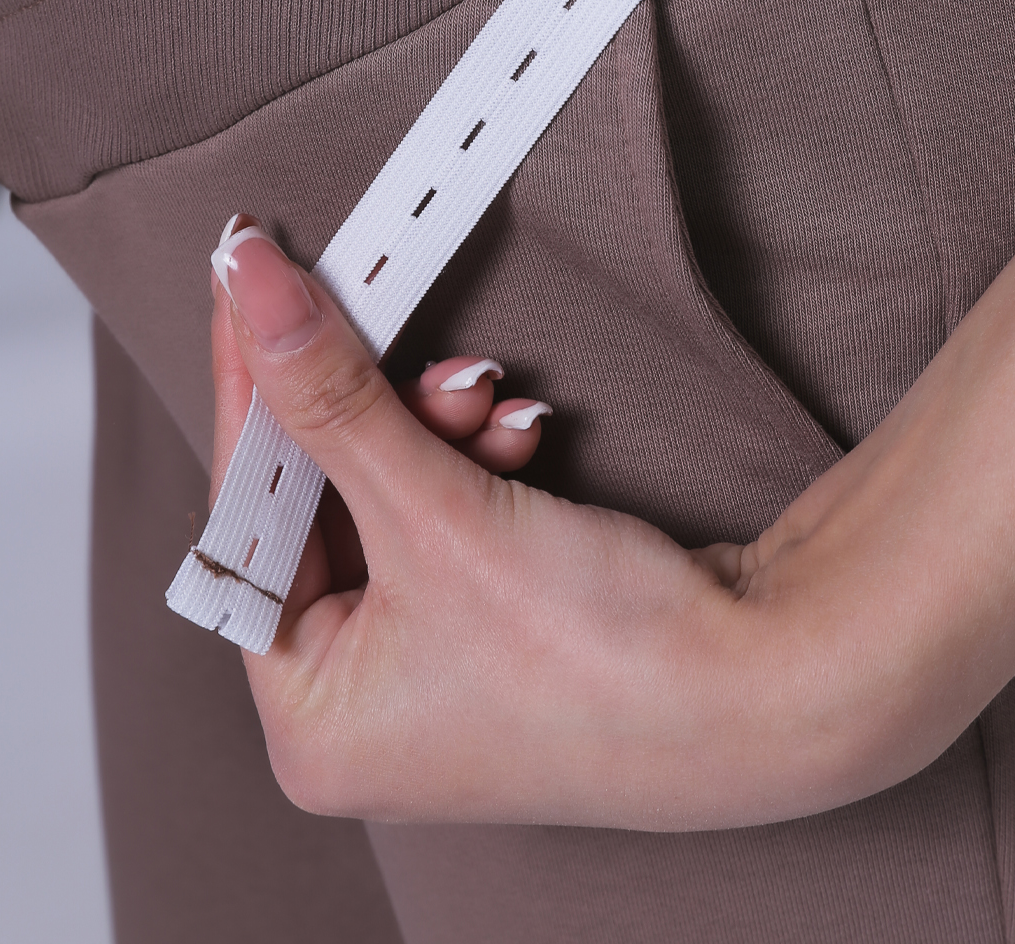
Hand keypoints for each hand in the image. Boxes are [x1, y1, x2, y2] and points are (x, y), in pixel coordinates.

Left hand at [207, 0, 1014, 833]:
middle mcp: (361, 709)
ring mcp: (431, 670)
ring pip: (387, 494)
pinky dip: (472, 455)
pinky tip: (520, 430)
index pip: (243, 526)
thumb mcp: (440, 512)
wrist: (771, 680)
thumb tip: (250, 288)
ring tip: (487, 393)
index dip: (251, 394)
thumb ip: (333, 391)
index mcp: (311, 725)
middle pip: (316, 506)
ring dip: (432, 422)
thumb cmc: (609, 661)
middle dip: (372, 413)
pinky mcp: (494, 623)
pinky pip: (444, 508)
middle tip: (396, 327)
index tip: (249, 288)